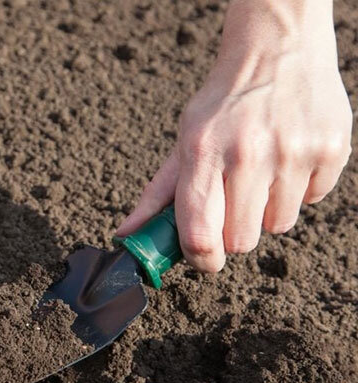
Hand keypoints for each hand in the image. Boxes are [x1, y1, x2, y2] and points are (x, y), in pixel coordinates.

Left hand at [116, 0, 351, 271]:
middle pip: (241, 241)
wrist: (278, 50)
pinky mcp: (329, 149)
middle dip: (234, 232)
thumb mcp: (184, 141)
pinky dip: (299, 190)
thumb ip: (158, 195)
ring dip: (267, 211)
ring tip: (262, 174)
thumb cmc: (223, 105)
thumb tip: (126, 236)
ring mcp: (292, 152)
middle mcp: (248, 153)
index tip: (203, 258)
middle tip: (233, 203)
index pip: (199, 235)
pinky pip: (311, 201)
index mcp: (203, 153)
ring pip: (278, 226)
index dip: (200, 259)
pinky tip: (288, 159)